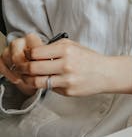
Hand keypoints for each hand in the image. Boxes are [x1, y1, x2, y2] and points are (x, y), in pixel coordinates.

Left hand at [6, 37, 131, 96]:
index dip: (26, 54)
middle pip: (33, 67)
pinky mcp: (67, 90)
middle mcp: (65, 63)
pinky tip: (44, 81)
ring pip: (37, 82)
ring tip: (28, 77)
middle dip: (23, 68)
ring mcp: (66, 79)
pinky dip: (43, 85)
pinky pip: (49, 88)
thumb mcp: (73, 45)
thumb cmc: (88, 58)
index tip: (25, 55)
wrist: (105, 72)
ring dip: (29, 80)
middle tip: (21, 68)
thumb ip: (54, 47)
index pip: (36, 52)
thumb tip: (33, 51)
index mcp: (66, 49)